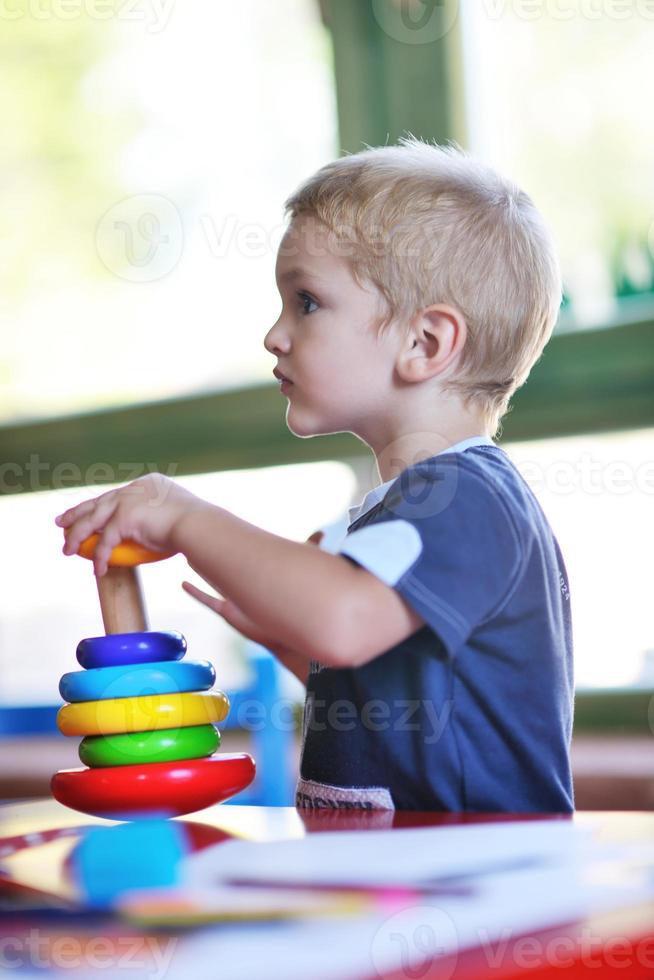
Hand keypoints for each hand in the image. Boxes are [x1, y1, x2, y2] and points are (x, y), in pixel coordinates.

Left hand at [55, 474, 205, 576]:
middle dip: (76, 513)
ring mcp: (128, 500)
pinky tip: (97, 570)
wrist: (199, 526)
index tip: (87, 512)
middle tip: (60, 522)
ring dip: (76, 536)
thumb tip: (163, 532)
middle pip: (98, 502)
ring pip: (92, 520)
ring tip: (66, 550)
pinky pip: (105, 542)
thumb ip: (164, 518)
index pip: (115, 495)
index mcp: (147, 484)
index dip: (98, 504)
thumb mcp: (178, 515)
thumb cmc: (197, 526)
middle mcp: (134, 488)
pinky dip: (99, 558)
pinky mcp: (124, 517)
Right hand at [181, 530, 324, 647]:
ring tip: (189, 555)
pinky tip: (183, 584)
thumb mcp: (303, 568)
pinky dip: (195, 592)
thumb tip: (322, 531)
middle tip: (202, 536)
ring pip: (215, 579)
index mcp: (261, 576)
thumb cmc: (299, 603)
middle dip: (218, 553)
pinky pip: (208, 600)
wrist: (293, 636)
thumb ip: (312, 548)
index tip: (231, 530)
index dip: (241, 544)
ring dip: (203, 569)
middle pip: (228, 566)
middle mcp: (247, 587)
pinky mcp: (229, 611)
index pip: (249, 556)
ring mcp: (236, 599)